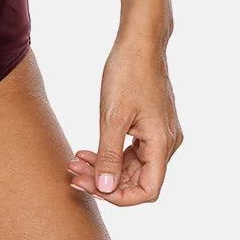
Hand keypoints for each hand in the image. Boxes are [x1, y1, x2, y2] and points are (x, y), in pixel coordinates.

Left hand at [66, 33, 183, 204]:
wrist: (139, 42)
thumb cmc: (127, 73)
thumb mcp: (113, 117)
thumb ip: (110, 155)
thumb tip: (106, 189)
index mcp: (162, 144)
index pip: (147, 190)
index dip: (119, 196)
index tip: (91, 187)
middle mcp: (166, 143)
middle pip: (137, 179)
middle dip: (105, 180)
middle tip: (73, 174)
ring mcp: (159, 134)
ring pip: (132, 165)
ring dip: (104, 167)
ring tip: (75, 162)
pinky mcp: (150, 125)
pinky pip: (132, 150)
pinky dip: (110, 153)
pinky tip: (87, 151)